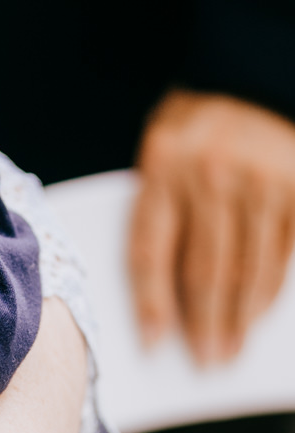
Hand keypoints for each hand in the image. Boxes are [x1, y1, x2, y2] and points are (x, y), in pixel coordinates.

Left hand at [131, 89, 294, 362]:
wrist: (252, 72)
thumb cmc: (195, 124)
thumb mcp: (160, 152)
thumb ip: (158, 208)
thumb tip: (161, 290)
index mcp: (164, 168)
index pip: (152, 251)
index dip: (151, 303)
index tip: (152, 343)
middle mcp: (212, 177)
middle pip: (204, 271)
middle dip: (203, 324)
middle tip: (202, 360)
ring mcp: (260, 183)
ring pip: (247, 270)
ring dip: (238, 319)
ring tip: (228, 350)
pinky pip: (283, 255)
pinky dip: (269, 292)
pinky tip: (258, 315)